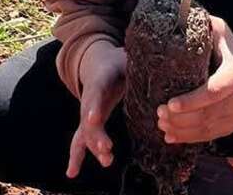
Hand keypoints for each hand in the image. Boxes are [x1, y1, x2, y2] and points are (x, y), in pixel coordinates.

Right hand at [67, 41, 126, 178]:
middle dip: (96, 135)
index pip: (95, 93)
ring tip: (107, 159)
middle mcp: (90, 98)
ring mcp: (87, 112)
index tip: (94, 119)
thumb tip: (160, 63)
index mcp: (99, 80)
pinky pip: (79, 140)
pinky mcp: (88, 123)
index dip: (94, 106)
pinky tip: (71, 173)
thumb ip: (138, 63)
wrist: (97, 64)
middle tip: (107, 148)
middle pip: (89, 119)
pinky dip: (76, 157)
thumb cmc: (116, 62)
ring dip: (94, 147)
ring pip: (86, 132)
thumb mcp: (126, 58)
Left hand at [156, 16, 232, 143]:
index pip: (213, 92)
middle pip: (206, 115)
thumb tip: (175, 15)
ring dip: (181, 130)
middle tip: (158, 113)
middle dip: (180, 118)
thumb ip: (201, 23)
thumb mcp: (218, 30)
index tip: (169, 104)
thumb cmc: (227, 48)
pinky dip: (189, 138)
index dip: (191, 101)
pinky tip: (171, 137)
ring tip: (161, 124)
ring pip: (206, 129)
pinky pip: (210, 136)